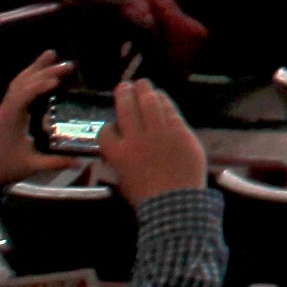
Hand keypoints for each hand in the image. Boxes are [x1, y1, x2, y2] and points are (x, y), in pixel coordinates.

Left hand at [0, 55, 67, 188]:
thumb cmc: (5, 167)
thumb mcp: (32, 165)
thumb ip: (56, 162)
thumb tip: (81, 161)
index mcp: (11, 119)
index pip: (24, 95)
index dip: (40, 86)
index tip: (59, 81)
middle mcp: (6, 109)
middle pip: (23, 83)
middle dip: (44, 71)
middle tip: (68, 65)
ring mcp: (4, 109)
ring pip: (18, 82)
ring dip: (34, 68)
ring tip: (51, 54)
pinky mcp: (5, 111)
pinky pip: (16, 87)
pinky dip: (28, 76)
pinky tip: (38, 72)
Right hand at [95, 80, 201, 205]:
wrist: (175, 202)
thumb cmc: (146, 196)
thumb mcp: (123, 179)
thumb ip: (120, 160)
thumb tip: (120, 148)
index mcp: (118, 154)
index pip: (106, 131)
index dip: (108, 126)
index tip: (113, 124)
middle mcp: (135, 139)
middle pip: (126, 109)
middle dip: (124, 94)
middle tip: (124, 86)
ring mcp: (159, 133)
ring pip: (149, 104)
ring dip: (145, 91)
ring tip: (142, 84)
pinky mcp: (180, 131)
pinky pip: (170, 111)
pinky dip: (164, 101)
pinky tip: (161, 96)